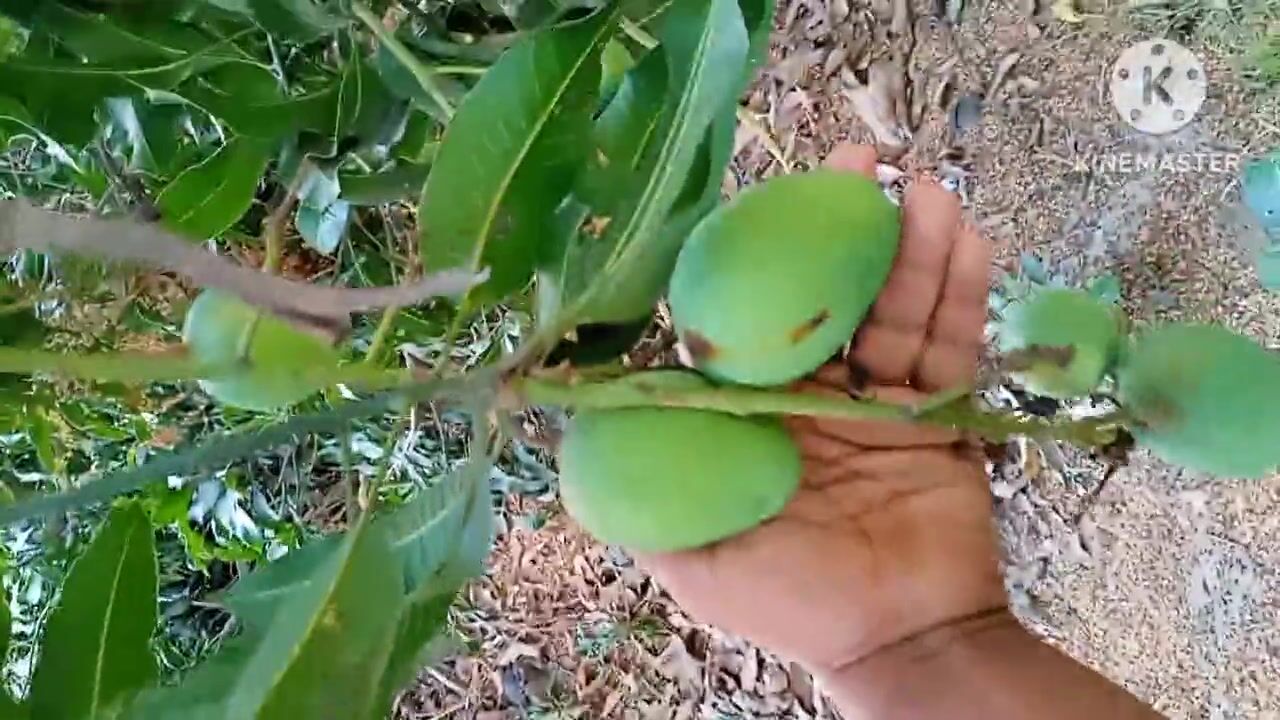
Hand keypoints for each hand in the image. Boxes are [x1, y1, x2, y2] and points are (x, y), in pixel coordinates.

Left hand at [642, 144, 1004, 677]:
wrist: (898, 641)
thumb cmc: (790, 601)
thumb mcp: (694, 554)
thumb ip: (643, 490)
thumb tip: (575, 421)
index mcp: (752, 414)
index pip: (749, 318)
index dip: (757, 256)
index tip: (769, 201)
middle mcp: (812, 395)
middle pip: (828, 296)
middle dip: (844, 229)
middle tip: (856, 165)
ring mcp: (878, 399)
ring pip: (895, 310)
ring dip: (912, 249)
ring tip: (924, 193)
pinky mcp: (937, 413)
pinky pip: (949, 346)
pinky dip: (960, 296)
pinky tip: (966, 241)